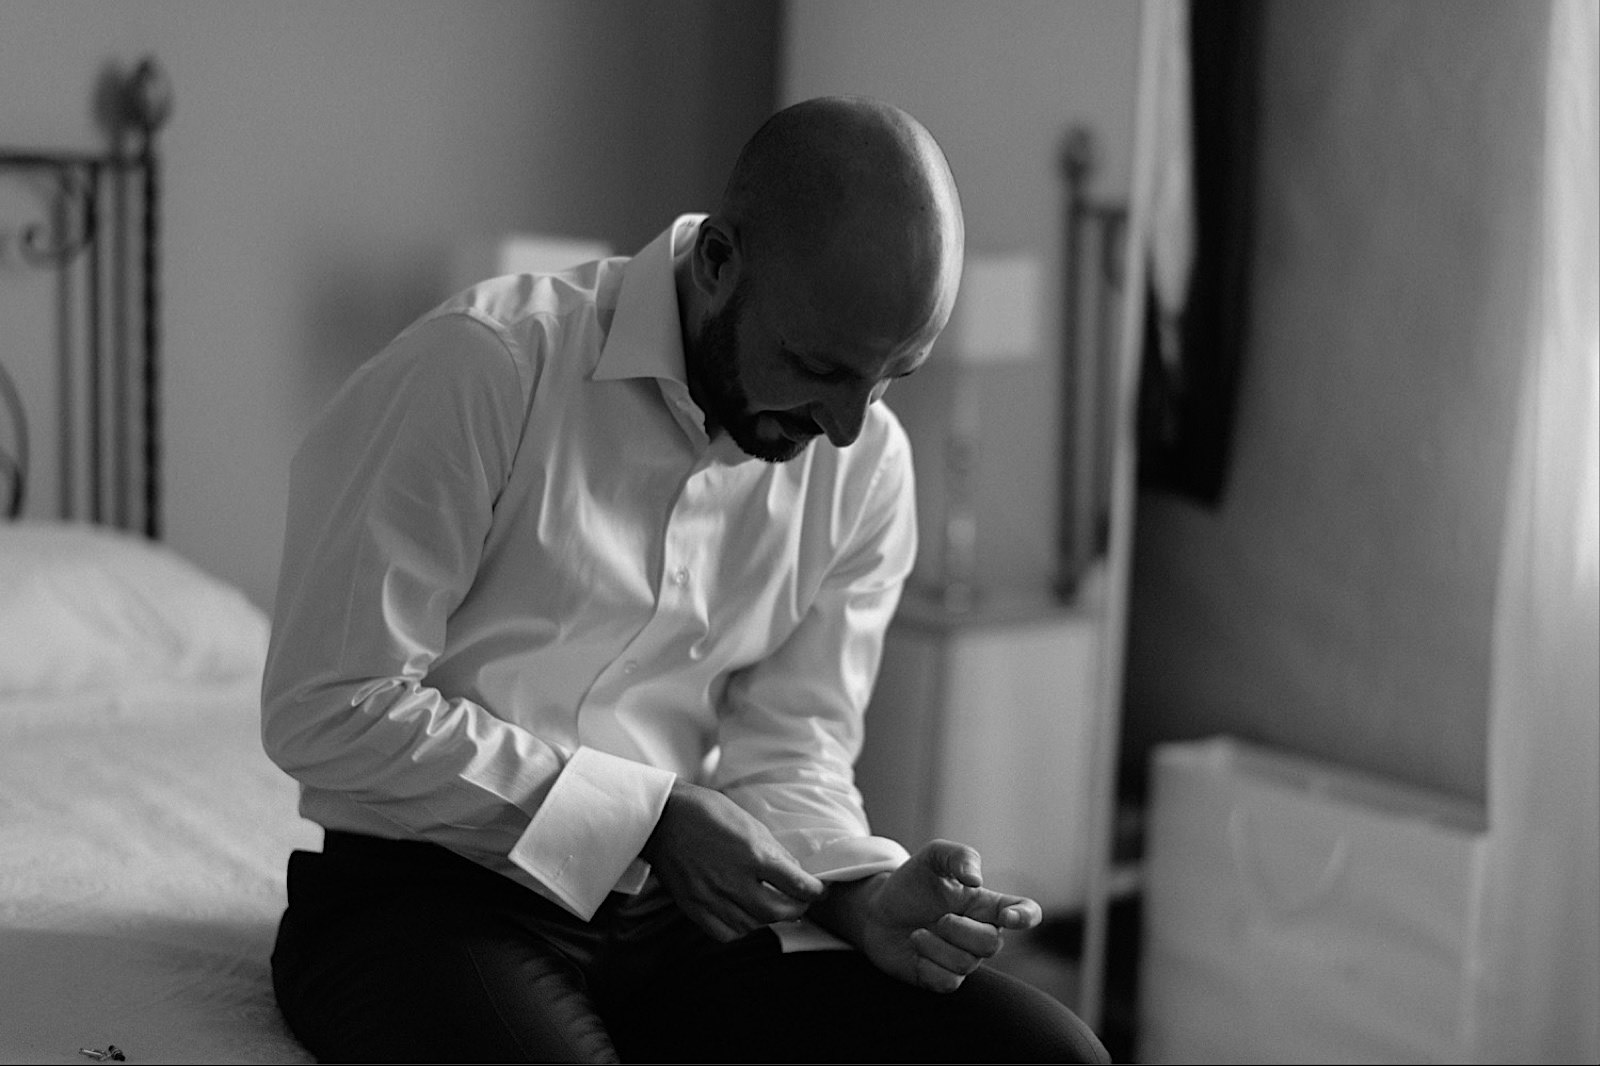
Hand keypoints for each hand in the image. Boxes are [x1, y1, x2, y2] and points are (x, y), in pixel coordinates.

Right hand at [641, 780, 825, 940]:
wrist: (662, 818)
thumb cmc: (707, 812)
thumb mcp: (749, 822)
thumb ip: (773, 852)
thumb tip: (795, 873)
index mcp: (753, 855)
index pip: (797, 885)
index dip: (814, 891)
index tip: (817, 890)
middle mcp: (734, 881)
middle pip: (778, 913)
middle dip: (796, 909)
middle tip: (799, 902)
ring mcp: (712, 897)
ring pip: (753, 926)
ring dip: (768, 919)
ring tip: (769, 905)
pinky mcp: (694, 907)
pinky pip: (725, 933)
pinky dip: (740, 929)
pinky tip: (742, 914)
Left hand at [830, 839, 1041, 992]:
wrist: (876, 911)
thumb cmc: (912, 883)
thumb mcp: (932, 857)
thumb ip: (958, 856)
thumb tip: (977, 879)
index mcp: (986, 904)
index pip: (1025, 912)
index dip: (1026, 916)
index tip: (1009, 916)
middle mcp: (980, 933)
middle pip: (991, 944)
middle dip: (959, 930)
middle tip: (937, 918)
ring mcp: (963, 958)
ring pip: (967, 964)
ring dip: (935, 945)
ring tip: (917, 933)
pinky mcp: (943, 978)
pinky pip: (948, 982)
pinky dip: (927, 965)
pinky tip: (916, 952)